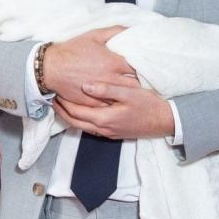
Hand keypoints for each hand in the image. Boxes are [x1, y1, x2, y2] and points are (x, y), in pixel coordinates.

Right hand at [42, 26, 137, 106]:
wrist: (51, 67)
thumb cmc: (73, 50)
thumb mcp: (94, 35)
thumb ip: (115, 31)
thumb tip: (131, 30)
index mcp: (113, 63)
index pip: (139, 68)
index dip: (145, 68)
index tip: (149, 67)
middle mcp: (110, 79)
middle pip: (135, 84)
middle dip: (141, 83)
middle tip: (146, 81)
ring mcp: (103, 93)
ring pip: (124, 97)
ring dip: (130, 94)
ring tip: (137, 93)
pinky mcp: (94, 103)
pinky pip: (110, 105)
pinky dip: (116, 103)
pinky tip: (120, 101)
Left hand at [53, 81, 174, 138]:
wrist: (165, 122)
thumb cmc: (148, 105)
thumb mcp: (128, 92)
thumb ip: (106, 89)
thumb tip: (85, 86)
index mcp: (104, 118)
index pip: (76, 112)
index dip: (63, 102)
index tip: (56, 90)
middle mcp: (103, 129)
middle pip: (74, 122)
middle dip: (62, 110)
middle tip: (53, 97)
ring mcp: (108, 133)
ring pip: (82, 126)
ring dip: (70, 116)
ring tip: (63, 103)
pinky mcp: (113, 133)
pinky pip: (91, 127)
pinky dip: (81, 119)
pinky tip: (81, 110)